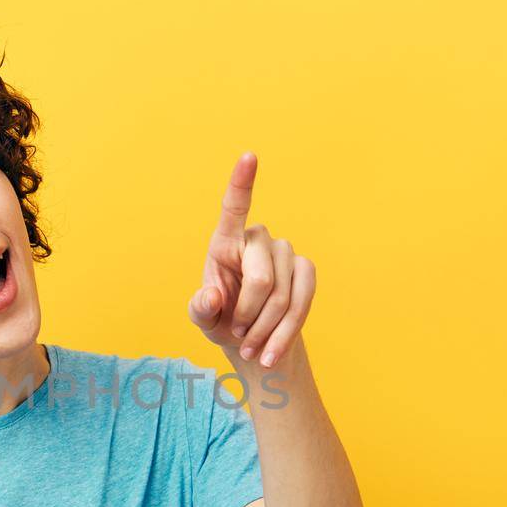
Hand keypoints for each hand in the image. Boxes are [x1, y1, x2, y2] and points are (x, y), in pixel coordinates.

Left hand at [187, 151, 315, 367]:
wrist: (252, 339)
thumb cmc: (221, 319)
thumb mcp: (202, 318)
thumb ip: (200, 308)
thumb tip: (210, 297)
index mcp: (225, 241)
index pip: (234, 208)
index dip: (242, 182)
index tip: (249, 155)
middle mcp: (258, 239)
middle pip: (261, 280)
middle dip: (250, 315)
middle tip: (239, 337)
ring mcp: (285, 252)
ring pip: (283, 296)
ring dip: (266, 330)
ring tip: (252, 348)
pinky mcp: (306, 269)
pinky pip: (303, 301)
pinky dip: (285, 332)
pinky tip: (271, 351)